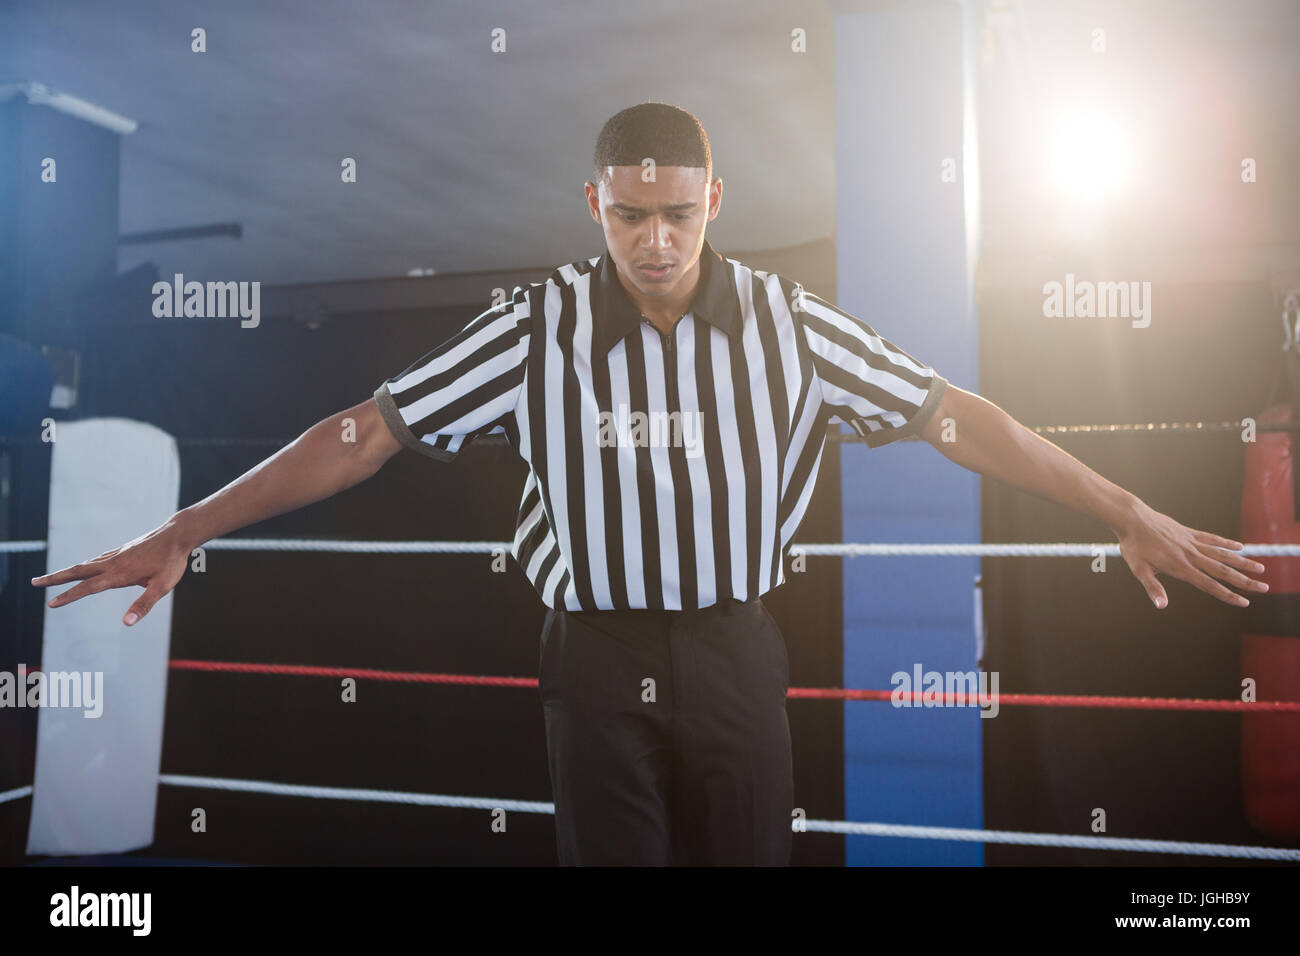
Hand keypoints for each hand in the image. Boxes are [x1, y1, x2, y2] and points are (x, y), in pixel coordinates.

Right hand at [30, 519, 193, 626]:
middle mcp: (113, 563)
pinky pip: (98, 558)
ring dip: (68, 571)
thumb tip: (126, 623)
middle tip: (34, 582)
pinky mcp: (123, 549)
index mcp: (119, 574)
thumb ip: (144, 605)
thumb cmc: (172, 562)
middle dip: (55, 578)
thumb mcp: (162, 587)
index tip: (51, 603)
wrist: (178, 535)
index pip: (88, 588)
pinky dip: (86, 564)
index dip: (69, 596)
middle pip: (78, 571)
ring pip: (86, 564)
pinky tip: (86, 566)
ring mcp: (117, 554)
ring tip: (53, 577)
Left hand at [1115, 500, 1266, 608]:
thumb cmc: (1133, 546)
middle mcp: (1190, 555)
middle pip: (1223, 570)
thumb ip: (1152, 588)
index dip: (1227, 595)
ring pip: (1222, 554)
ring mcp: (1191, 542)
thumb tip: (1162, 606)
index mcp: (1180, 567)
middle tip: (1265, 588)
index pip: (1209, 585)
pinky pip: (1211, 539)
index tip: (1244, 602)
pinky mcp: (1188, 532)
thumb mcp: (1138, 569)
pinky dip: (1226, 544)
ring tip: (1260, 568)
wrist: (1132, 518)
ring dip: (1242, 562)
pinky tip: (1240, 547)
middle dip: (1245, 581)